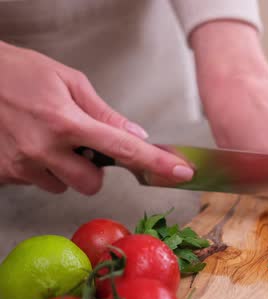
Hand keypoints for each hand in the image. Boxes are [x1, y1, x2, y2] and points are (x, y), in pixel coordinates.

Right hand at [0, 42, 193, 194]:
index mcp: (66, 121)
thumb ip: (103, 113)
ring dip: (65, 169)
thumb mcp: (67, 81)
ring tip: (48, 139)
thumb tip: (135, 133)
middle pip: (92, 184)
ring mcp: (22, 165)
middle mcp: (44, 149)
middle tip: (80, 144)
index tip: (179, 173)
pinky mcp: (4, 174)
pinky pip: (37, 182)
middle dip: (93, 169)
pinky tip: (30, 144)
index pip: (123, 148)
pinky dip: (41, 168)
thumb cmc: (17, 72)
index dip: (155, 163)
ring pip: (63, 186)